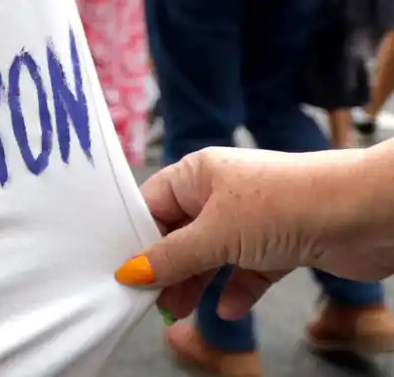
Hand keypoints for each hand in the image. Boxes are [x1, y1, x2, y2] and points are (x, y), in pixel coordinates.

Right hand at [115, 146, 385, 320]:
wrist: (362, 213)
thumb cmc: (283, 205)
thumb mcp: (215, 234)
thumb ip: (171, 257)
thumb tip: (129, 273)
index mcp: (199, 174)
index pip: (153, 203)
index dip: (136, 236)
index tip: (121, 270)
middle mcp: (222, 193)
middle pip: (181, 233)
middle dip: (166, 267)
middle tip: (149, 299)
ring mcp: (253, 220)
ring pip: (213, 255)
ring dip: (197, 283)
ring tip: (180, 310)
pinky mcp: (280, 244)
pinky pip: (248, 270)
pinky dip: (237, 289)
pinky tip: (229, 309)